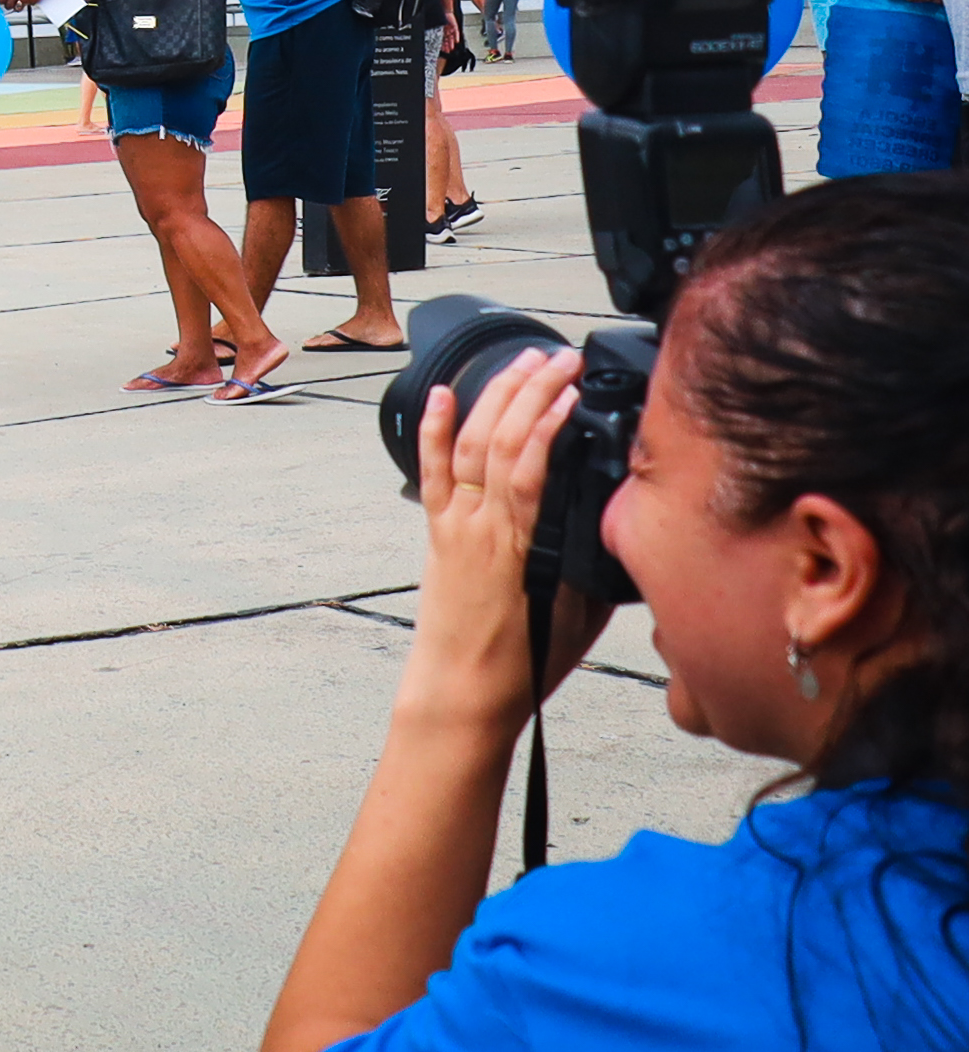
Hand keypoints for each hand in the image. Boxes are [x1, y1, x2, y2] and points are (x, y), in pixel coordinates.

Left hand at [404, 346, 603, 726]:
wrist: (462, 695)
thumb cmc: (519, 665)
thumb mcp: (575, 616)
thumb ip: (589, 564)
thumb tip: (616, 525)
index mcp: (513, 546)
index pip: (530, 468)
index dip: (549, 422)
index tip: (574, 387)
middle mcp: (477, 526)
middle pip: (501, 441)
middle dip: (531, 391)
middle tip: (562, 357)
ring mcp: (452, 525)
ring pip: (470, 445)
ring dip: (497, 396)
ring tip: (526, 360)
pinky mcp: (437, 533)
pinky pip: (434, 471)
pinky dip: (436, 428)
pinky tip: (445, 391)